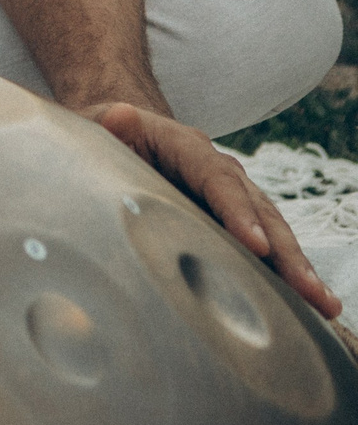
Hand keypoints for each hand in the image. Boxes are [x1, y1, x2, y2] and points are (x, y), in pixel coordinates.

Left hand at [84, 100, 340, 317]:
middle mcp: (222, 171)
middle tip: (308, 289)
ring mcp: (234, 197)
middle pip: (258, 210)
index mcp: (188, 148)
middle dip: (285, 251)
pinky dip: (285, 273)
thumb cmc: (110, 137)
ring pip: (272, 231)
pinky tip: (307, 307)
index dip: (238, 211)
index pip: (217, 179)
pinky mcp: (235, 221)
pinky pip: (265, 246)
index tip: (255, 244)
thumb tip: (118, 117)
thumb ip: (111, 128)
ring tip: (323, 304)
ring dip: (297, 268)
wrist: (124, 132)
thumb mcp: (101, 126)